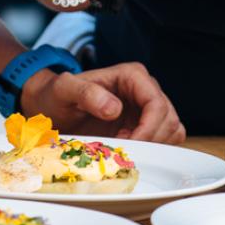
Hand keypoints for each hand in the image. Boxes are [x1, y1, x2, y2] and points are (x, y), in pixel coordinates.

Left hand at [18, 62, 185, 143]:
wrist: (52, 106)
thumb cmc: (58, 95)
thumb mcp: (64, 90)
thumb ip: (87, 93)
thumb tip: (114, 108)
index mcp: (131, 75)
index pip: (156, 103)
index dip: (148, 128)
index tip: (131, 144)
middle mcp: (144, 88)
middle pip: (168, 118)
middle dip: (150, 139)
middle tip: (124, 149)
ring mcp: (147, 106)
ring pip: (172, 129)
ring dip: (153, 145)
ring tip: (124, 147)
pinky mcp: (146, 123)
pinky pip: (165, 138)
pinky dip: (153, 148)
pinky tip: (128, 148)